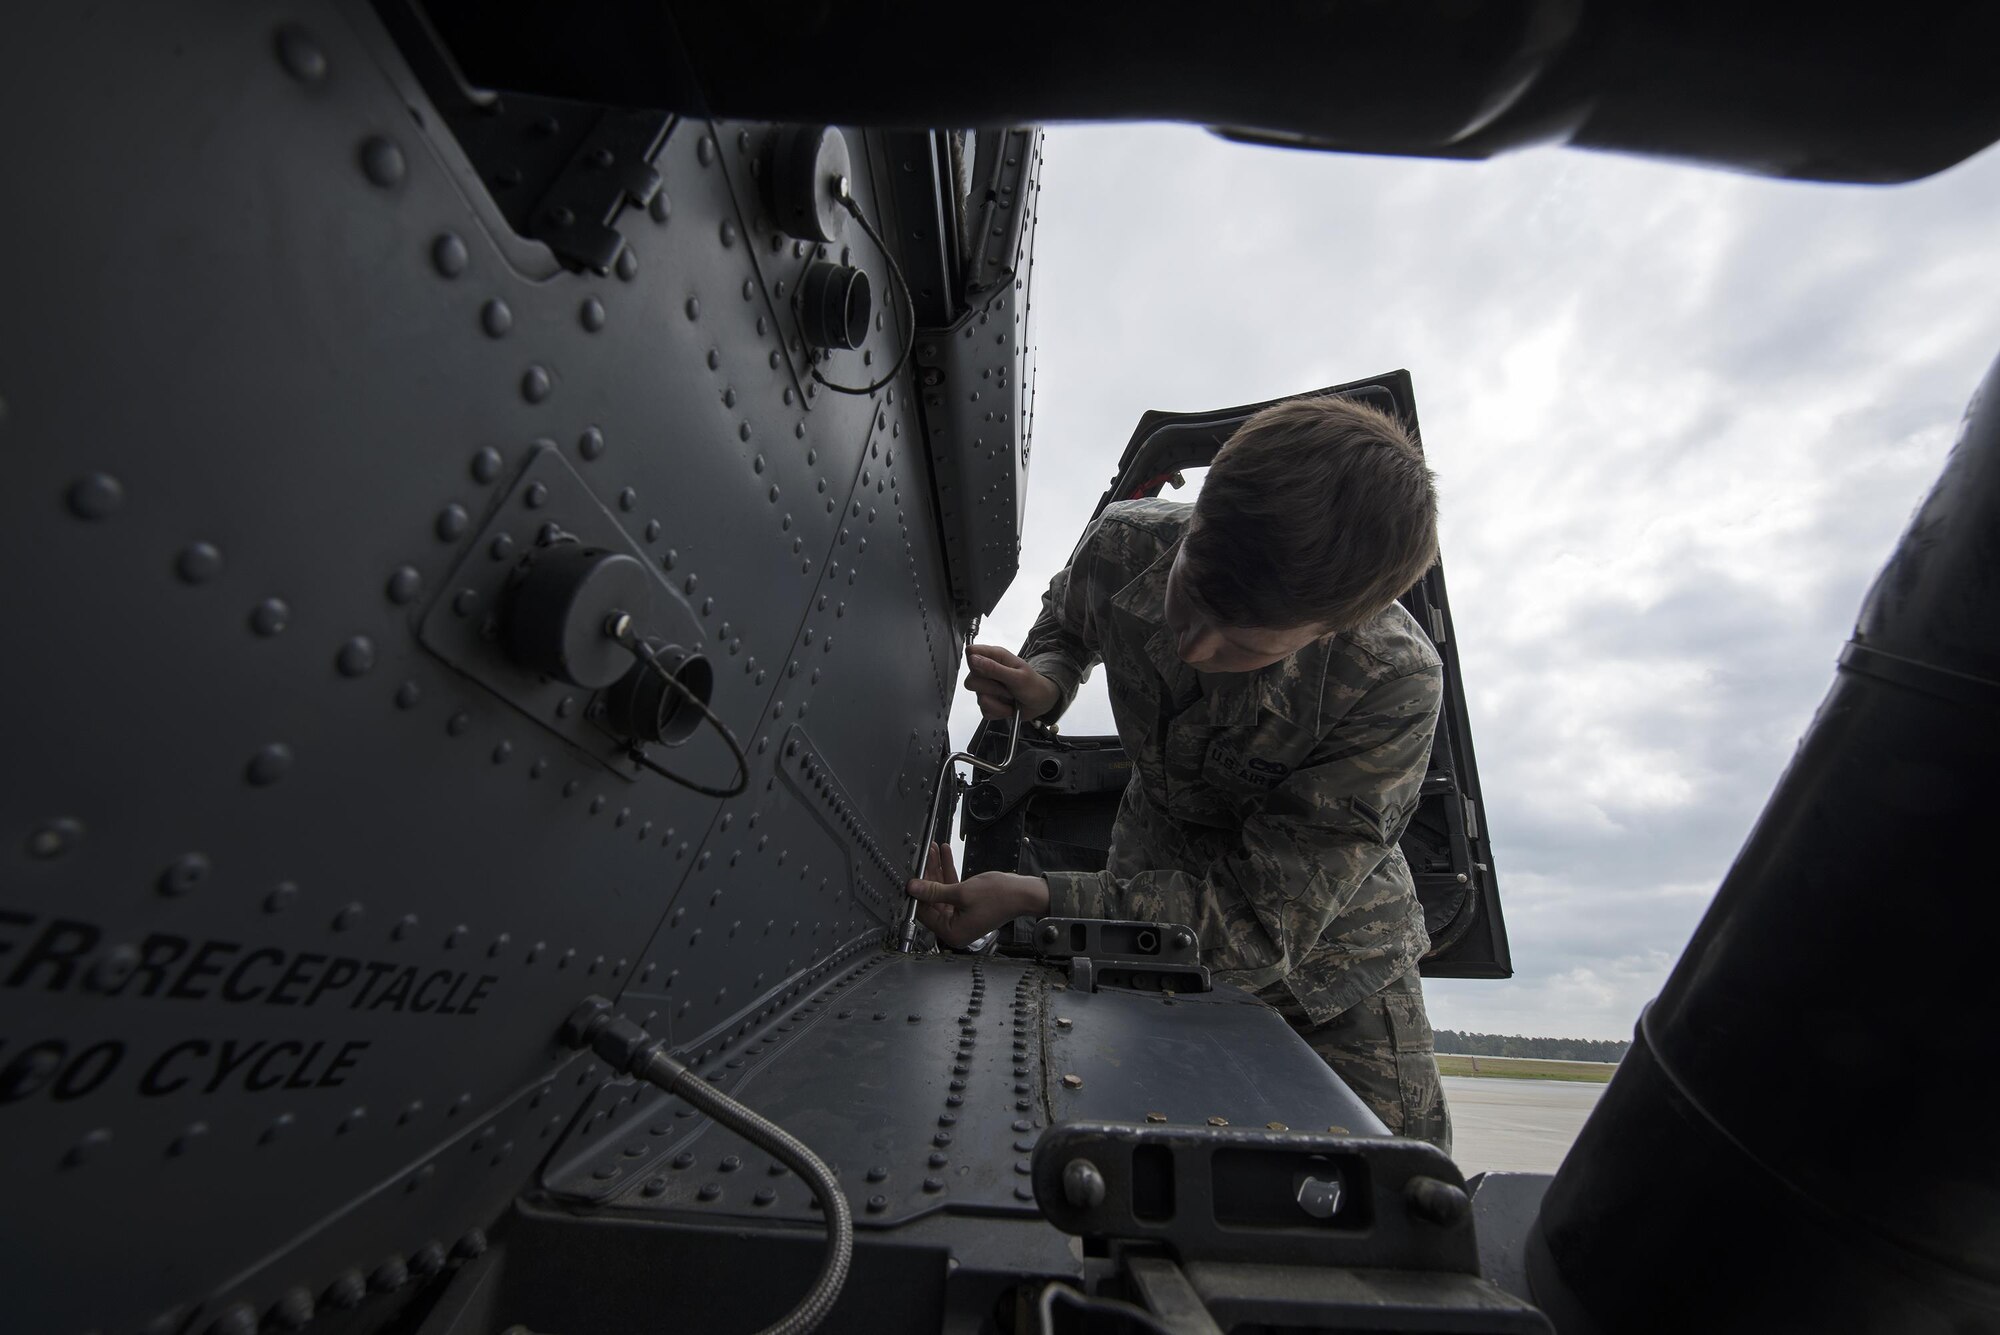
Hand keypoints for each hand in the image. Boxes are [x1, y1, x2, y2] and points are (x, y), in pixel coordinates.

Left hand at [906, 843, 1049, 947]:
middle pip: (932, 900)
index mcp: (952, 932)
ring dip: (938, 870)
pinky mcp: (967, 906)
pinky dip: (949, 873)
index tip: (912, 874)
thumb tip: (913, 889)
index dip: (918, 893)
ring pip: (942, 891)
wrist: (1024, 893)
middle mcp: (955, 928)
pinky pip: (953, 889)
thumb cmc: (1000, 897)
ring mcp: (961, 917)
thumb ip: (934, 891)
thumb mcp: (961, 892)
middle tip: (924, 857)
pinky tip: (945, 855)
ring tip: (933, 851)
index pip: (924, 913)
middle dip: (929, 875)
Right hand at [964, 643, 1061, 720]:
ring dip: (998, 702)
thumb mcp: (1017, 676)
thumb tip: (973, 659)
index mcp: (995, 657)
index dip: (975, 663)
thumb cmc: (1033, 685)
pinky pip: (984, 711)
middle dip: (991, 688)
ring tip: (1010, 696)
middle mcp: (987, 671)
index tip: (989, 673)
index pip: (971, 653)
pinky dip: (999, 711)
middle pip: (971, 680)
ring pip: (978, 698)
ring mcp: (986, 688)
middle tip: (1007, 687)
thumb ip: (994, 668)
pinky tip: (1008, 706)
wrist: (1040, 703)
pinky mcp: (988, 703)